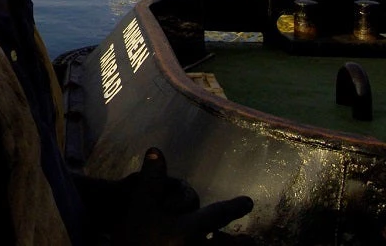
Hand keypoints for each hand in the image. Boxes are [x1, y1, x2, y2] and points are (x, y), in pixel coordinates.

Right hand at [111, 147, 252, 245]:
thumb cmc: (134, 238)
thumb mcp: (138, 207)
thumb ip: (150, 181)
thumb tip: (156, 150)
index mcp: (189, 230)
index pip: (216, 215)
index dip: (233, 207)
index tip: (248, 202)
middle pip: (224, 244)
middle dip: (238, 242)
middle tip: (252, 240)